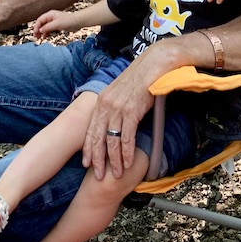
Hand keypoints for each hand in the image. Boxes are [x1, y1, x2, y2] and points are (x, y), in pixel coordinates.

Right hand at [33, 10, 73, 38]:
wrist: (78, 22)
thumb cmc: (68, 21)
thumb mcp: (57, 24)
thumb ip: (47, 27)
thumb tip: (40, 30)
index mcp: (50, 15)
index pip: (40, 20)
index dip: (36, 27)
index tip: (35, 33)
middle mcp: (50, 17)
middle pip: (41, 23)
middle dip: (38, 30)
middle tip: (36, 37)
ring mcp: (53, 21)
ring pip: (44, 27)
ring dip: (41, 32)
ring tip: (39, 38)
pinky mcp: (57, 25)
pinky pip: (49, 29)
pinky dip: (46, 33)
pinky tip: (45, 37)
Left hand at [82, 39, 181, 179]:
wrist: (153, 65)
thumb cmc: (140, 77)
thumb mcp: (120, 91)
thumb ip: (114, 105)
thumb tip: (114, 121)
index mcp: (101, 101)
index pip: (90, 129)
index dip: (88, 148)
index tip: (86, 163)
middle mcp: (106, 105)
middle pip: (98, 138)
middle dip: (98, 159)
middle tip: (98, 176)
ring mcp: (118, 109)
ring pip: (112, 141)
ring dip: (114, 160)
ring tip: (115, 174)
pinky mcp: (132, 111)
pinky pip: (127, 138)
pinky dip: (127, 152)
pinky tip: (128, 163)